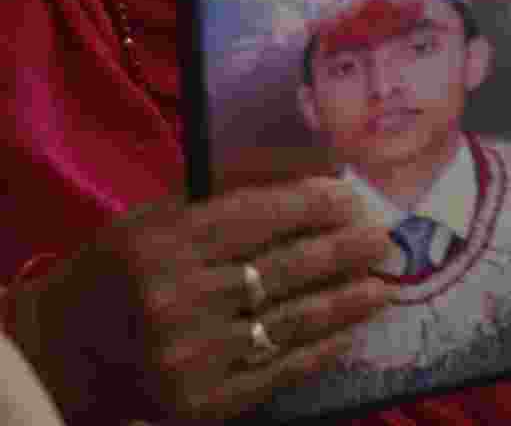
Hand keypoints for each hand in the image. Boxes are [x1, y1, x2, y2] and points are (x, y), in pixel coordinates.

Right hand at [14, 177, 395, 422]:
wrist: (66, 350)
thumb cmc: (123, 267)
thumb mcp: (159, 216)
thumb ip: (227, 193)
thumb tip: (311, 171)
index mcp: (168, 241)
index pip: (261, 215)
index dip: (315, 204)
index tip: (353, 195)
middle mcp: (180, 297)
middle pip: (286, 266)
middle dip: (345, 249)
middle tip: (383, 237)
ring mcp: (192, 355)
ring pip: (292, 318)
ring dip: (347, 299)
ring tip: (382, 283)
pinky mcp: (201, 403)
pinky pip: (278, 369)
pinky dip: (321, 347)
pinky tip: (350, 330)